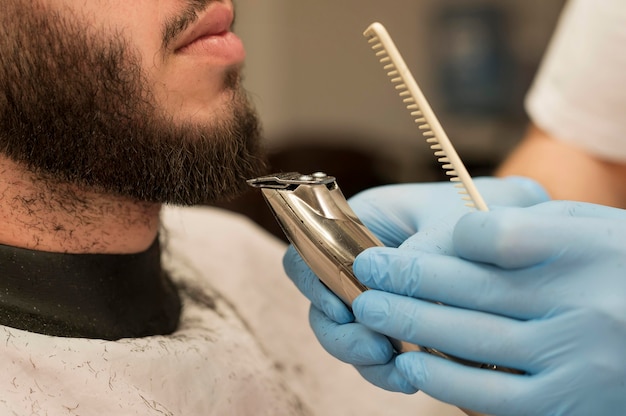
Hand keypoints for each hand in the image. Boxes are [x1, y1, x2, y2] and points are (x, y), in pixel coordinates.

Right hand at [283, 177, 549, 391]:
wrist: (527, 233)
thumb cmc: (488, 212)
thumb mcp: (457, 224)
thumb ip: (423, 259)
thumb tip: (393, 299)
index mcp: (365, 221)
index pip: (312, 246)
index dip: (314, 279)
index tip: (341, 308)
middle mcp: (365, 260)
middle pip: (323, 299)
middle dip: (341, 332)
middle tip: (373, 349)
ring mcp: (381, 295)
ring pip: (349, 332)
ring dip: (363, 357)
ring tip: (396, 370)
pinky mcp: (401, 324)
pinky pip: (379, 351)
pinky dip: (387, 369)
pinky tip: (409, 377)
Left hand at [353, 201, 625, 414]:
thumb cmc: (625, 274)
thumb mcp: (597, 232)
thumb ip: (537, 229)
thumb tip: (462, 235)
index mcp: (588, 252)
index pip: (498, 235)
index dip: (448, 238)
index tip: (416, 239)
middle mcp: (582, 305)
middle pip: (472, 288)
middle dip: (406, 278)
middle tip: (365, 270)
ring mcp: (574, 361)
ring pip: (471, 339)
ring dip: (410, 324)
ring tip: (370, 309)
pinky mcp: (566, 405)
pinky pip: (491, 394)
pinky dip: (444, 378)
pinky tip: (412, 363)